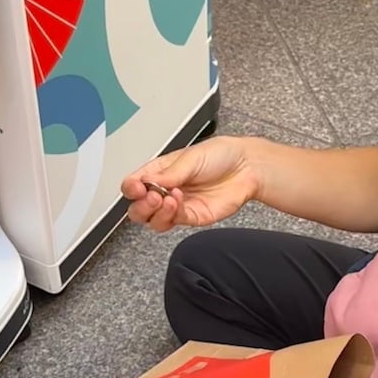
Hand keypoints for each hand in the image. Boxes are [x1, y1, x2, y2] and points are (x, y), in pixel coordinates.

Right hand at [122, 136, 260, 231]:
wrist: (247, 167)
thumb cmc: (221, 155)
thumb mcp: (191, 157)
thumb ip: (169, 173)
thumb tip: (148, 182)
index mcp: (161, 171)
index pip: (135, 184)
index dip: (131, 188)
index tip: (137, 187)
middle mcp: (166, 190)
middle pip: (139, 208)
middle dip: (140, 205)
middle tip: (150, 196)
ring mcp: (178, 205)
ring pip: (153, 220)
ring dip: (155, 212)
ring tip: (165, 199)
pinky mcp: (192, 216)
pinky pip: (174, 222)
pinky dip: (172, 214)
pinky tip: (177, 201)